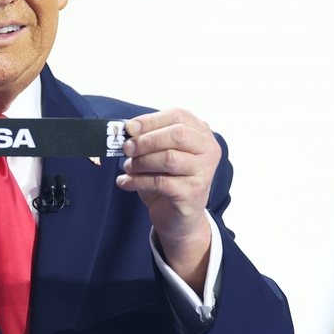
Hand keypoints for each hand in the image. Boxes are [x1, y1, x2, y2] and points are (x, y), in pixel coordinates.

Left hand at [116, 108, 220, 292]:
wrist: (179, 218)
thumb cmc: (168, 180)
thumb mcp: (159, 154)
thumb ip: (149, 139)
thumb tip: (127, 130)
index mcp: (201, 133)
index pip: (178, 115)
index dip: (151, 120)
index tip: (129, 128)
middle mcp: (208, 150)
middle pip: (178, 134)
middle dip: (146, 140)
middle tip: (126, 148)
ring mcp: (203, 172)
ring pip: (169, 158)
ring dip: (141, 162)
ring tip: (128, 168)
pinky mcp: (193, 194)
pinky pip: (160, 182)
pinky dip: (137, 181)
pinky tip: (125, 183)